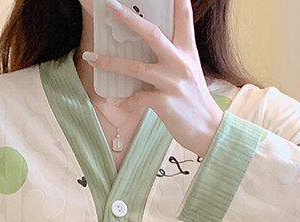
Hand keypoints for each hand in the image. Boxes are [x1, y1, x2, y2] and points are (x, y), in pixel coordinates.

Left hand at [83, 0, 223, 156]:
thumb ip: (173, 56)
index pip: (184, 18)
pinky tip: (120, 102)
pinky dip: (127, 100)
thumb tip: (148, 46)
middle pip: (152, 34)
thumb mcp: (189, 72)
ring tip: (91, 58)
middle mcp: (180, 63)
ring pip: (136, 67)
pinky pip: (138, 98)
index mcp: (187, 51)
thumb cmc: (195, 101)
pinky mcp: (165, 103)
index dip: (177, 1)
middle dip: (129, 19)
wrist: (208, 130)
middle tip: (111, 6)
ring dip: (110, 62)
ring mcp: (172, 83)